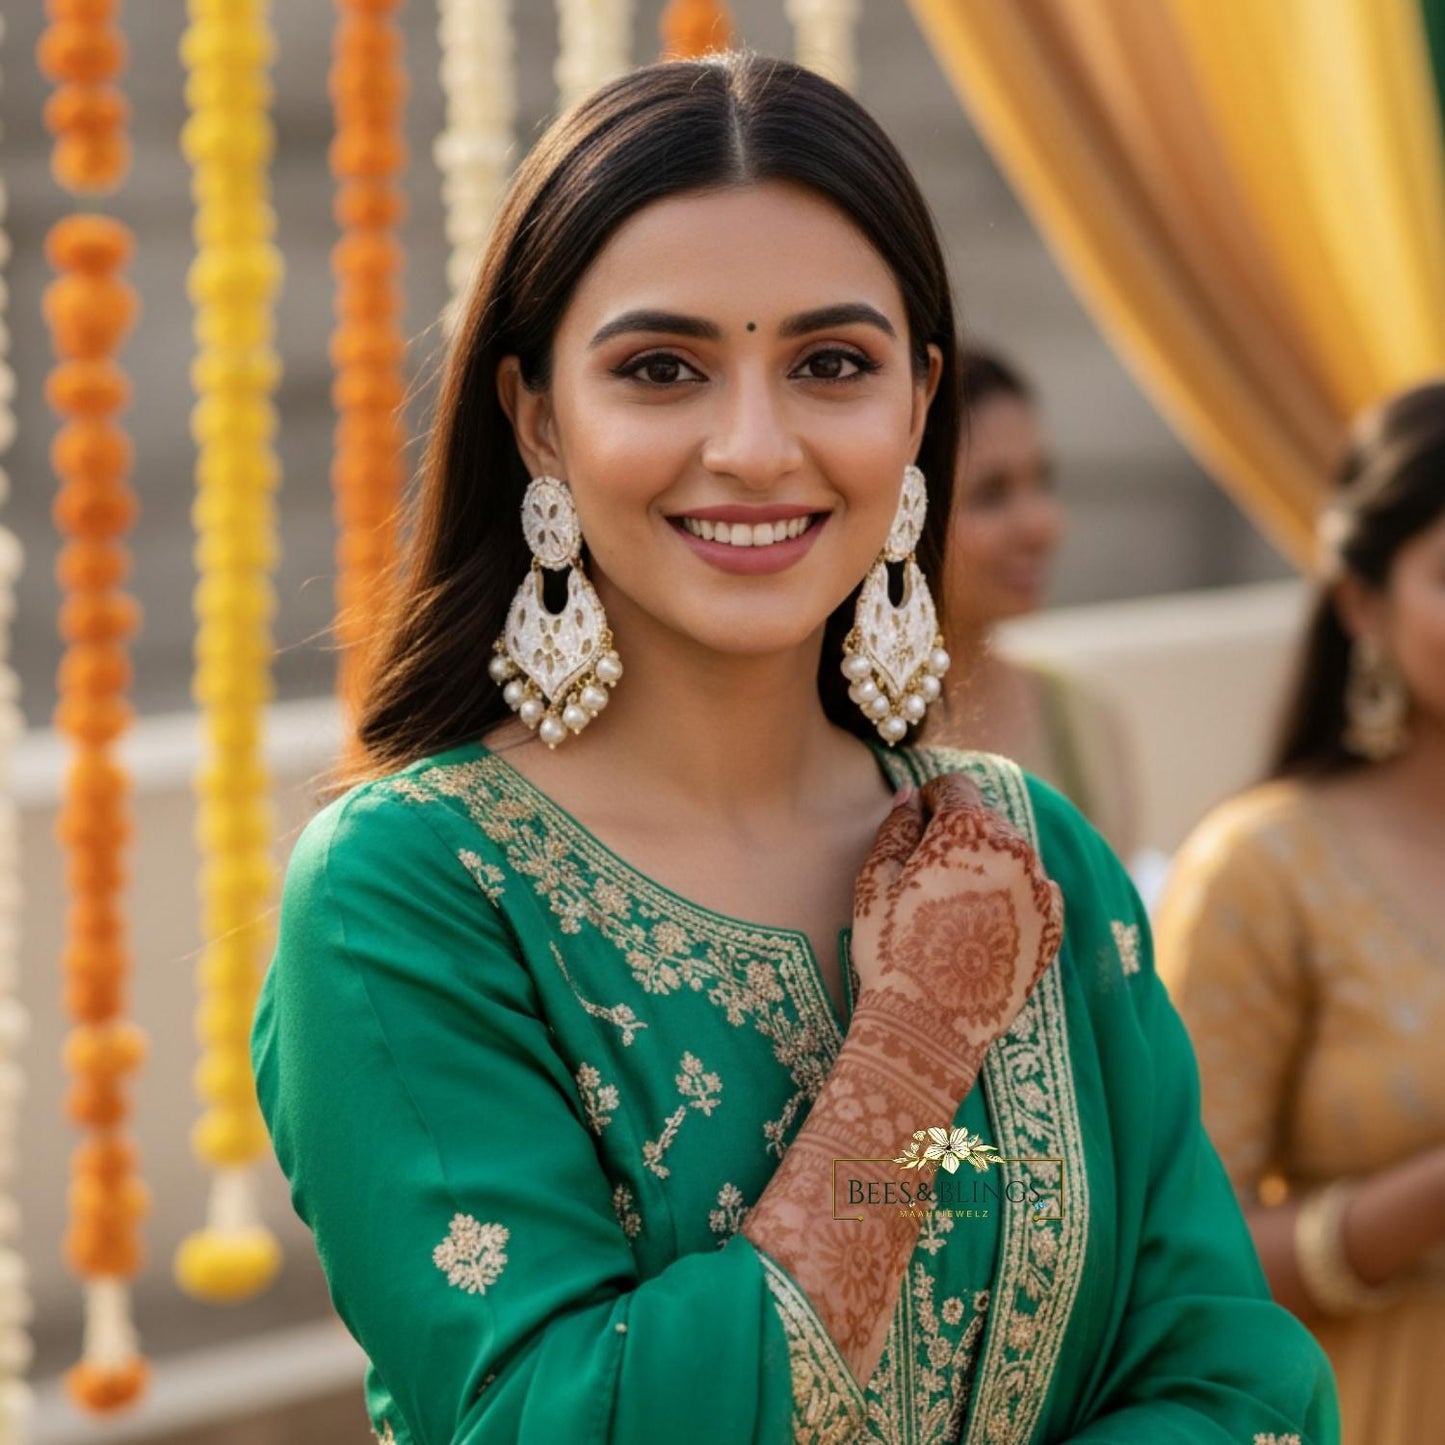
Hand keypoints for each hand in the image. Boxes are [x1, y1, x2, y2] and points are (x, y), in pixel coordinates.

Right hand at [850, 774, 1064, 1060]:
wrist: (928, 1026)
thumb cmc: (891, 949)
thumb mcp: (874, 882)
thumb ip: (896, 828)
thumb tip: (911, 797)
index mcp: (967, 830)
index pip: (956, 787)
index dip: (932, 799)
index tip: (919, 820)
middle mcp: (1015, 850)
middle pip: (987, 819)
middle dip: (960, 833)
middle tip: (929, 870)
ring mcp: (1040, 890)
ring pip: (1013, 855)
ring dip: (987, 864)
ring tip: (954, 904)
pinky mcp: (1052, 927)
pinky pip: (1035, 892)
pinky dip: (1012, 896)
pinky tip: (980, 926)